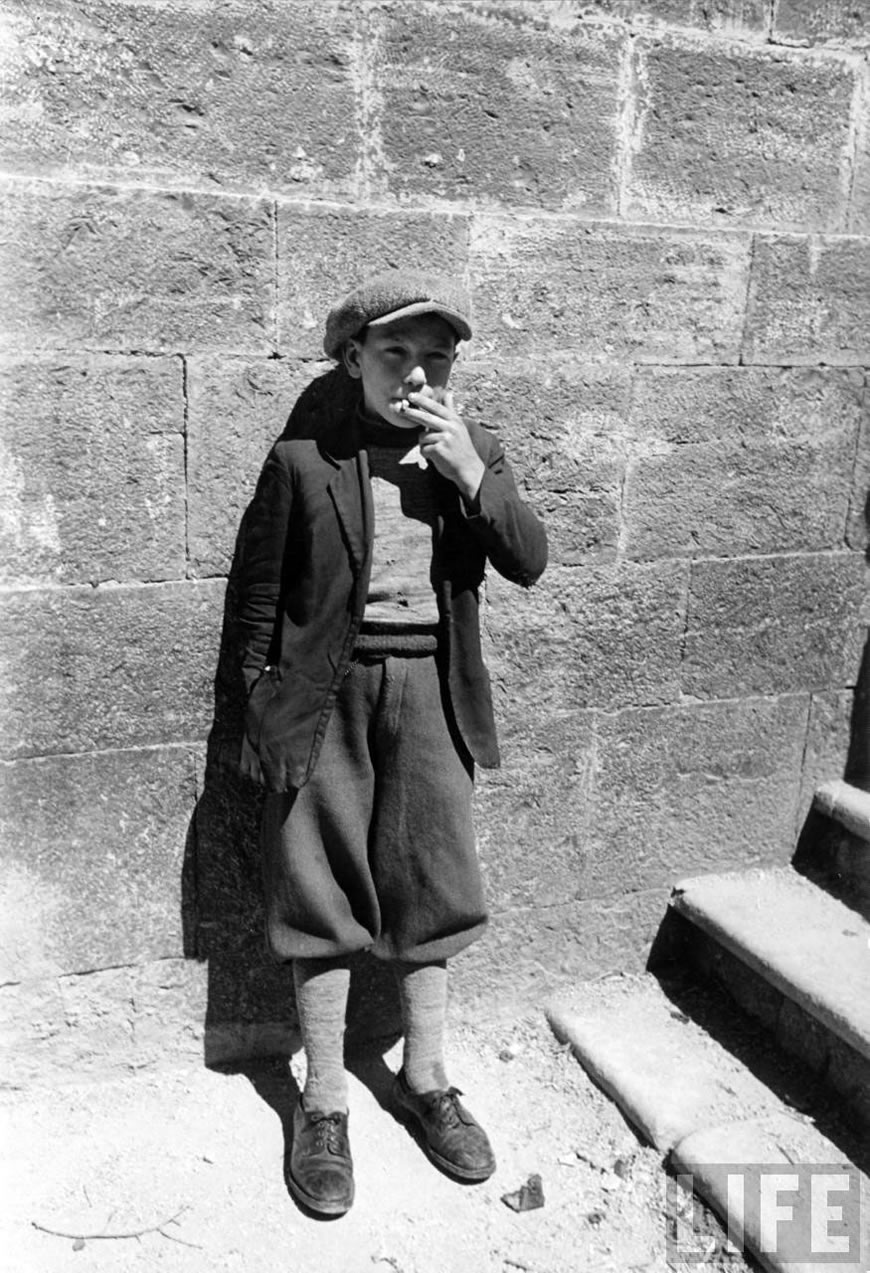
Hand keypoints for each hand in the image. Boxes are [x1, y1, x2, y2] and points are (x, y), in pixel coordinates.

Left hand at [395, 389, 484, 503]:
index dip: (423, 401)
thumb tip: (448, 393)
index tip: (411, 395)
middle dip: (412, 413)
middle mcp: (450, 427)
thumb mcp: (458, 426)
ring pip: (423, 437)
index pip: (436, 408)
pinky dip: (426, 454)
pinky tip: (435, 458)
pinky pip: (423, 449)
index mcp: (454, 420)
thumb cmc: (461, 447)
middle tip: (401, 410)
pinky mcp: (439, 450)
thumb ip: (451, 410)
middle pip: (426, 418)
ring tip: (435, 450)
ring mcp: (445, 439)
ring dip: (424, 445)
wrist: (469, 469)